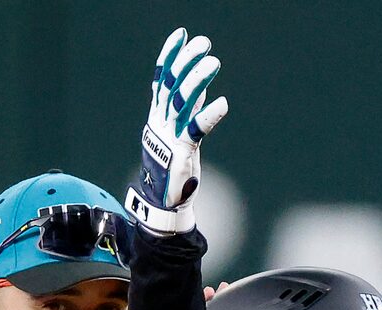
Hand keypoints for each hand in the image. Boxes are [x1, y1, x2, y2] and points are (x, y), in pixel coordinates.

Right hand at [127, 27, 228, 233]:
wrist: (164, 203)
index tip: (182, 34)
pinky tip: (223, 103)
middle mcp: (161, 122)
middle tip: (205, 43)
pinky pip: (195, 129)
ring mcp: (170, 136)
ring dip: (197, 79)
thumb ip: (186, 110)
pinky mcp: (182, 152)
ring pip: (181, 100)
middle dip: (187, 61)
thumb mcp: (176, 133)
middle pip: (171, 83)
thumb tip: (196, 85)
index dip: (170, 55)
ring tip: (214, 62)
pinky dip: (209, 115)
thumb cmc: (173, 168)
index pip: (162, 78)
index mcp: (157, 116)